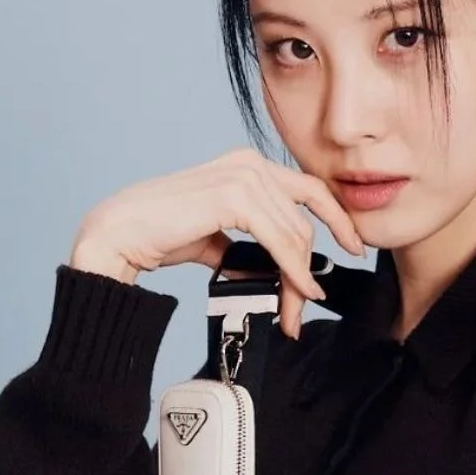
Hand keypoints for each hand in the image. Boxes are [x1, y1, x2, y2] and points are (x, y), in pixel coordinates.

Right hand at [70, 147, 366, 337]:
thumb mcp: (214, 239)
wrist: (121, 235)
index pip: (308, 191)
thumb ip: (245, 247)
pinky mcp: (234, 196)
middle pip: (305, 220)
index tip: (354, 248)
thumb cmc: (159, 234)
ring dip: (299, 279)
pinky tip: (299, 290)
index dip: (336, 220)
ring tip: (293, 312)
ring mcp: (243, 175)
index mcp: (247, 165)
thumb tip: (271, 272)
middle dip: (310, 267)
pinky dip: (294, 269)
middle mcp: (249, 163)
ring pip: (296, 234)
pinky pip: (281, 240)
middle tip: (306, 306)